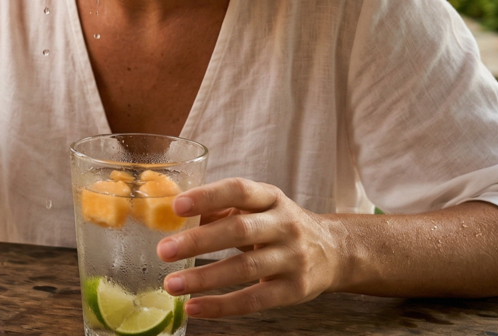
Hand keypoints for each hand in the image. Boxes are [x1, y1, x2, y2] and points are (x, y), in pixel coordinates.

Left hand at [155, 178, 346, 318]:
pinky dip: (222, 306)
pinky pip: (254, 300)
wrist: (334, 250)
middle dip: (198, 241)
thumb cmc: (278, 225)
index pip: (239, 190)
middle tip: (163, 251)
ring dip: (204, 278)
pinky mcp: (295, 289)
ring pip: (244, 268)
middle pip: (238, 231)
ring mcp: (292, 257)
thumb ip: (218, 210)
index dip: (208, 196)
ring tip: (171, 285)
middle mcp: (284, 224)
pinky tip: (195, 307)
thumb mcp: (257, 208)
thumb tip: (171, 217)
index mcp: (270, 198)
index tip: (177, 206)